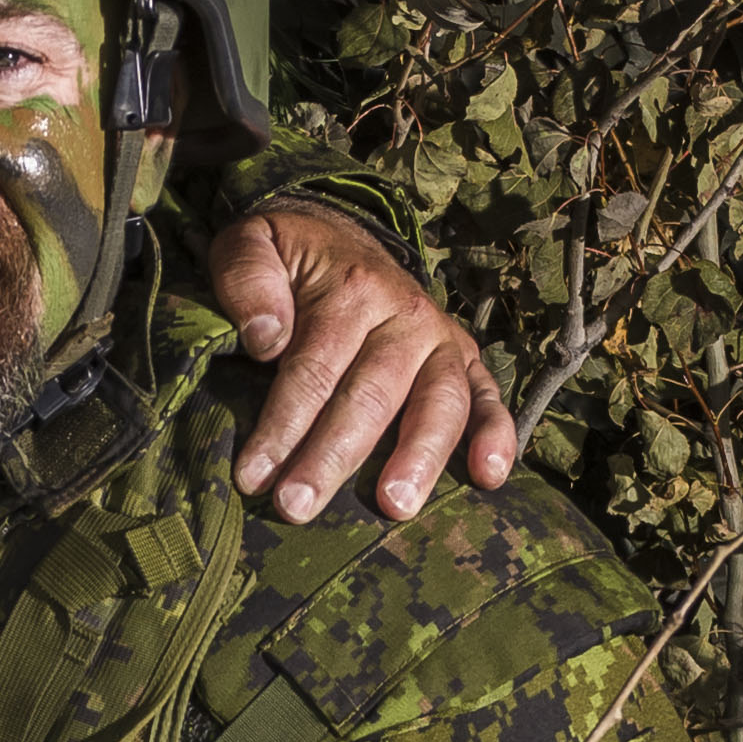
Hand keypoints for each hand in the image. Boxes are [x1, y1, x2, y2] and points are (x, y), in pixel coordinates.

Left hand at [208, 203, 519, 525]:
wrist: (340, 234)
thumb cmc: (289, 255)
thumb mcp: (249, 241)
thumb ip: (246, 276)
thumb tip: (266, 339)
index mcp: (352, 289)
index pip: (315, 368)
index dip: (283, 425)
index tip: (253, 476)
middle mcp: (406, 315)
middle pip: (372, 395)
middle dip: (333, 456)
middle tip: (298, 507)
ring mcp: (440, 340)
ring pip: (439, 402)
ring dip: (418, 457)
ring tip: (393, 506)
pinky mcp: (463, 358)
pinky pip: (488, 396)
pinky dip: (496, 435)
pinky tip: (489, 477)